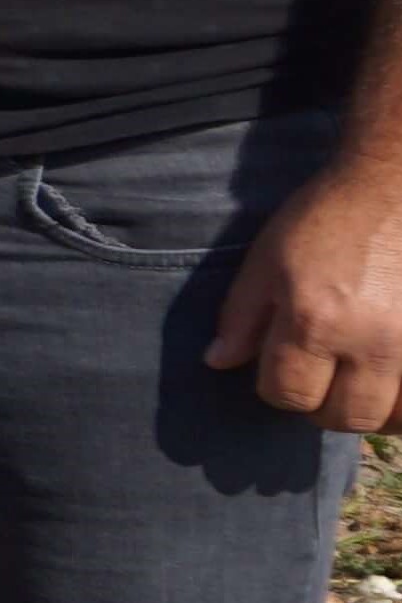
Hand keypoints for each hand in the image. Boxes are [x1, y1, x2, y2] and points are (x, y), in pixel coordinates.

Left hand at [210, 158, 401, 433]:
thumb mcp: (266, 261)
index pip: (289, 394)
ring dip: (375, 409)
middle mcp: (372, 340)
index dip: (277, 389)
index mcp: (316, 320)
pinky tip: (394, 381)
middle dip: (324, 407)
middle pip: (346, 416)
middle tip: (323, 382)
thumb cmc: (325, 218)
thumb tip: (219, 362)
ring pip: (398, 417)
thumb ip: (240, 318)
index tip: (283, 372)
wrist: (394, 185)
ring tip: (362, 384)